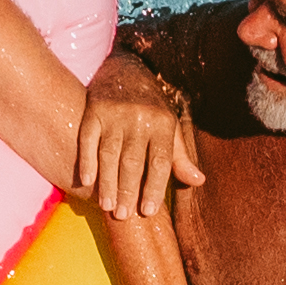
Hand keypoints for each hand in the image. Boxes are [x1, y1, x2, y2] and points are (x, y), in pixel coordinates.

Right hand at [75, 81, 203, 217]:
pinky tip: (87, 182)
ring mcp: (115, 113)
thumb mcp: (170, 128)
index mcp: (163, 123)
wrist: (126, 69)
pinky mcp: (94, 110)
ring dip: (107, 183)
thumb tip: (198, 182)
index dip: (153, 188)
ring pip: (110, 154)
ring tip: (106, 206)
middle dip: (127, 191)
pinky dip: (87, 161)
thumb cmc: (152, 108)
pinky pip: (88, 140)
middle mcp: (140, 117)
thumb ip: (180, 157)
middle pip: (133, 162)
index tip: (147, 211)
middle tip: (123, 215)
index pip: (159, 162)